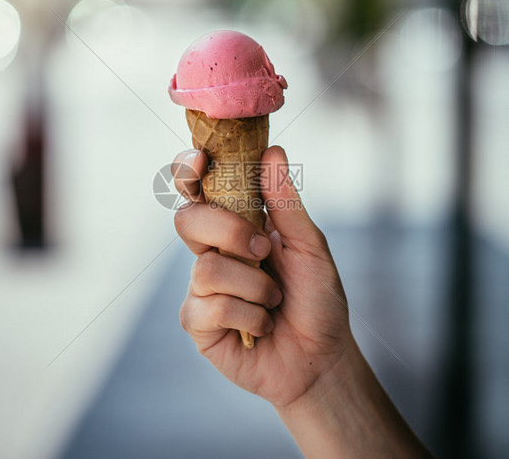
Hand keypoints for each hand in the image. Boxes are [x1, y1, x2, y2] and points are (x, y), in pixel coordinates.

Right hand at [173, 145, 353, 408]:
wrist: (320, 357)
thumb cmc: (316, 298)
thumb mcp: (309, 246)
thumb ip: (285, 202)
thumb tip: (271, 151)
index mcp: (235, 226)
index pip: (197, 191)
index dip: (189, 171)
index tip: (202, 161)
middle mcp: (212, 251)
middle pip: (188, 220)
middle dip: (230, 232)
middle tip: (264, 250)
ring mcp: (202, 288)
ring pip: (206, 268)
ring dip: (255, 286)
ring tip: (274, 300)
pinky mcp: (198, 322)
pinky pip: (211, 307)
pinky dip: (249, 317)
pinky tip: (261, 326)